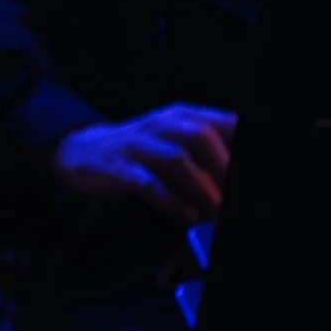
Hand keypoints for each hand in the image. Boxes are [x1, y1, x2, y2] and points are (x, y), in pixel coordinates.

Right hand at [52, 103, 234, 221]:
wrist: (84, 150)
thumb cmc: (143, 151)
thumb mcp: (178, 141)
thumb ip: (210, 150)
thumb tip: (236, 173)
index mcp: (183, 116)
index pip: (223, 123)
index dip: (240, 146)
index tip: (247, 176)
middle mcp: (162, 124)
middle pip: (201, 137)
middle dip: (223, 169)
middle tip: (233, 198)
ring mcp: (139, 145)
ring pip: (176, 159)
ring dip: (202, 187)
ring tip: (216, 211)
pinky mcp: (119, 168)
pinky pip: (148, 182)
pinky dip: (171, 199)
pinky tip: (188, 214)